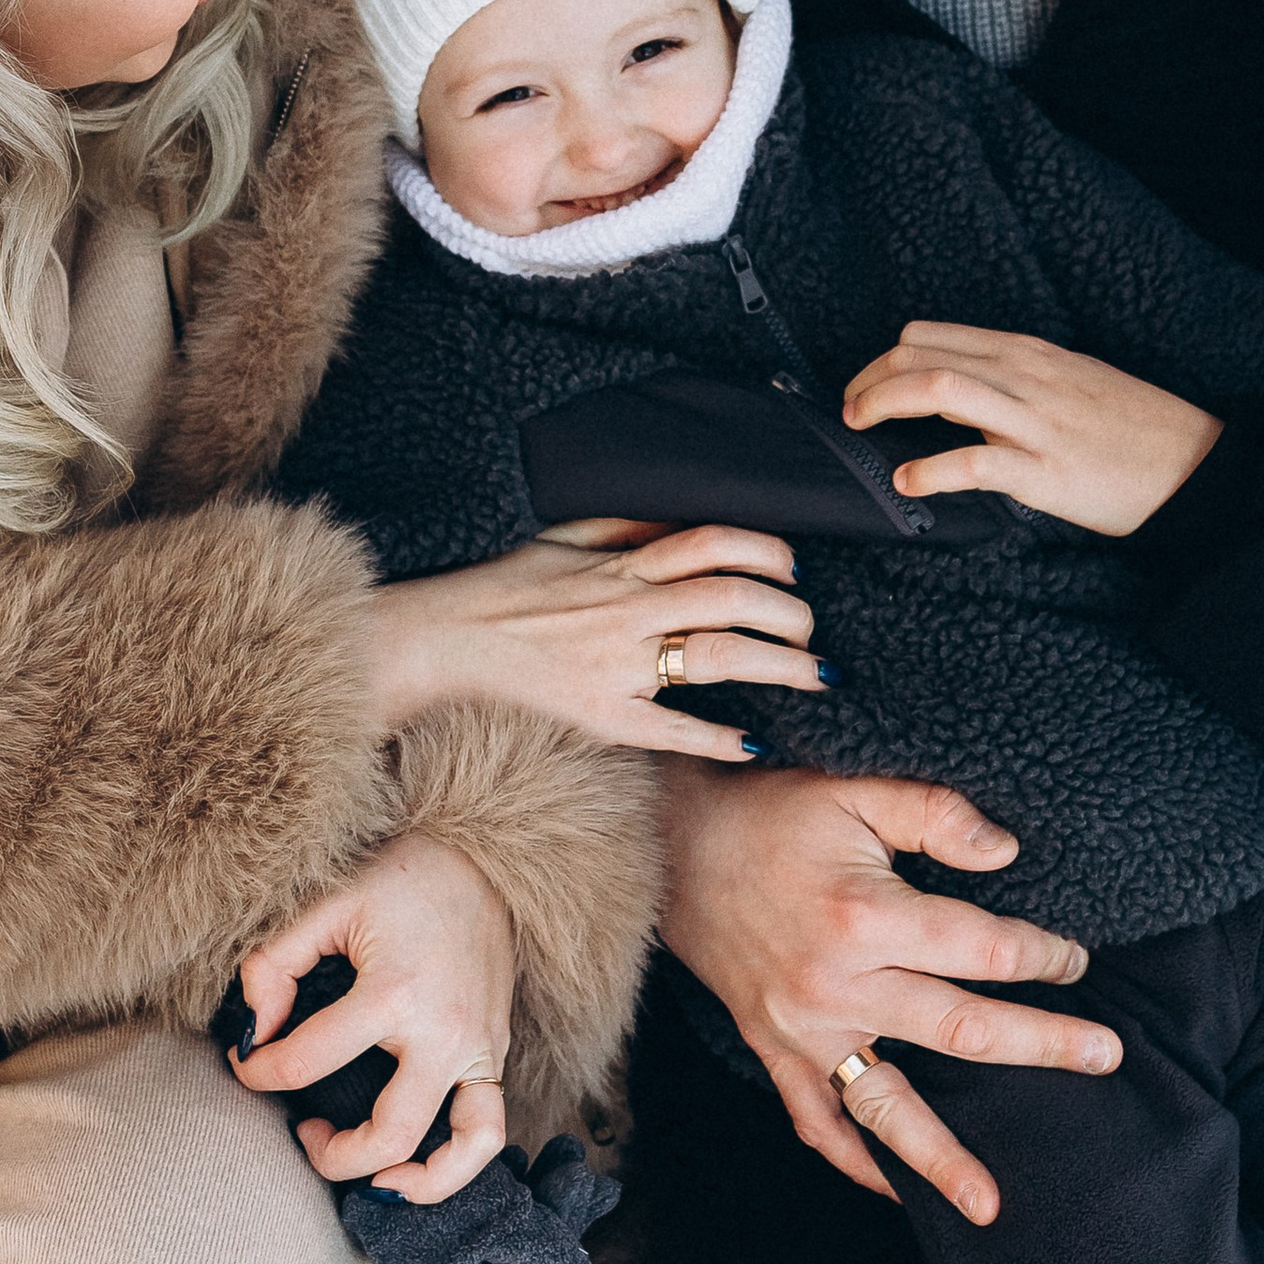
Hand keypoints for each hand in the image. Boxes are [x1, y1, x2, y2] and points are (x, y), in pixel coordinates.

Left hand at [232, 833, 515, 1204]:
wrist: (486, 857)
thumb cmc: (401, 877)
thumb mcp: (326, 904)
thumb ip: (272, 965)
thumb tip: (253, 1032)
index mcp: (391, 992)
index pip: (303, 1063)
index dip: (256, 1072)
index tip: (245, 1063)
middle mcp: (443, 1031)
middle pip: (388, 1134)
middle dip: (330, 1155)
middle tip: (303, 1132)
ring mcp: (479, 1047)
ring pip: (463, 1150)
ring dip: (415, 1181)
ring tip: (375, 1180)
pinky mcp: (496, 1051)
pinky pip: (489, 1127)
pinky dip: (458, 1160)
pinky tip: (417, 1160)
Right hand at [367, 519, 826, 761]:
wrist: (447, 639)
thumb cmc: (505, 587)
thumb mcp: (563, 538)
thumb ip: (625, 527)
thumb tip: (680, 519)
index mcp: (622, 565)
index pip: (713, 544)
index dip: (766, 552)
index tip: (793, 570)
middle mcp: (627, 609)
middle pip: (731, 599)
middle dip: (788, 613)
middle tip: (814, 631)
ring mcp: (617, 664)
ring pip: (715, 657)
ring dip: (778, 666)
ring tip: (816, 676)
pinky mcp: (602, 715)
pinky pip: (670, 728)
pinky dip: (717, 738)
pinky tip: (754, 744)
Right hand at [660, 759, 1119, 1225]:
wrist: (671, 842)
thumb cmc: (770, 809)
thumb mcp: (855, 788)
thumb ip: (937, 815)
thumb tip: (1009, 851)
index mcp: (865, 915)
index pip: (982, 948)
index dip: (1040, 954)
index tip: (1074, 958)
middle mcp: (837, 985)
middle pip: (961, 1029)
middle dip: (1042, 1045)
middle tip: (1107, 1057)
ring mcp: (802, 1028)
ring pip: (886, 1105)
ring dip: (941, 1158)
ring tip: (992, 1206)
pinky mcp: (773, 1048)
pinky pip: (815, 1119)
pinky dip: (853, 1160)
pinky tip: (893, 1189)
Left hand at [841, 324, 1223, 537]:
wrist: (1193, 464)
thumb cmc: (1133, 427)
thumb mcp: (1073, 379)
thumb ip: (1019, 378)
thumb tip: (969, 388)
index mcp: (1027, 352)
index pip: (930, 335)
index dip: (881, 359)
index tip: (863, 386)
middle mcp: (1023, 375)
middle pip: (920, 355)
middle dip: (868, 380)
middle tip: (849, 412)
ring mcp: (1033, 421)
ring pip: (938, 389)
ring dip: (883, 405)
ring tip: (861, 429)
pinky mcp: (1044, 470)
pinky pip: (973, 462)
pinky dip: (929, 470)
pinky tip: (907, 481)